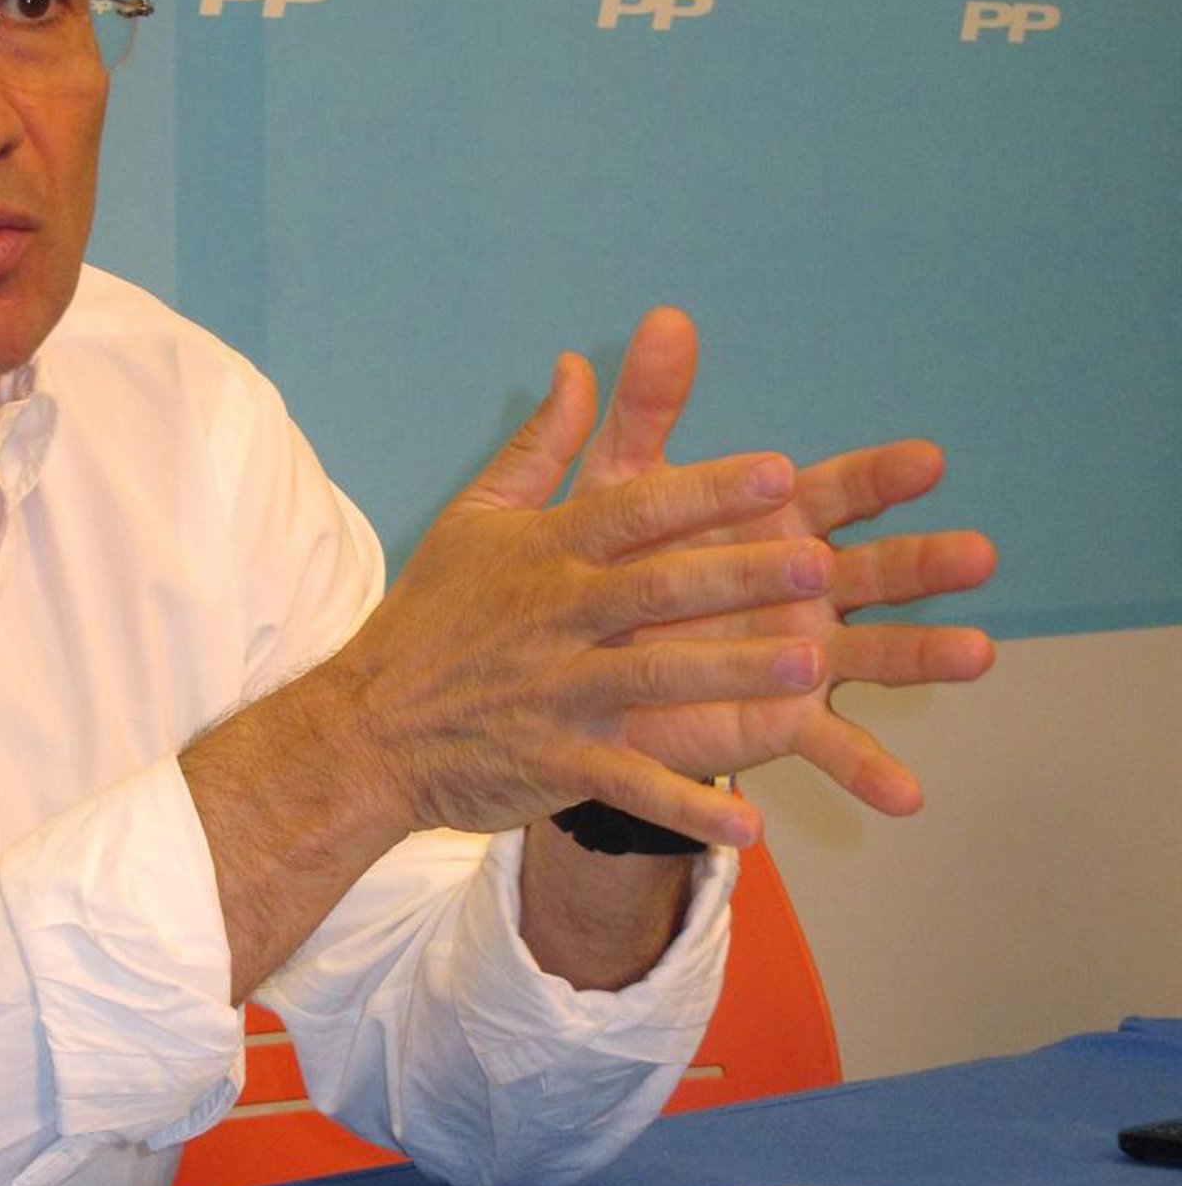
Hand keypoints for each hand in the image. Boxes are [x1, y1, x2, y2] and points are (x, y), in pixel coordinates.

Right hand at [330, 352, 847, 851]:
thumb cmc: (429, 619)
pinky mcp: (556, 763)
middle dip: (740, 578)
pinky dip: (687, 806)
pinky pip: (631, 784)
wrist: (364, 731)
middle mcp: (557, 619)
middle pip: (660, 590)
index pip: (635, 510)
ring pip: (656, 680)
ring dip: (734, 678)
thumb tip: (579, 363)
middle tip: (821, 568)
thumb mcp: (474, 517)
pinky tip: (750, 821)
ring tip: (810, 674)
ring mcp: (558, 694)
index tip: (780, 471)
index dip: (707, 490)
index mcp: (545, 553)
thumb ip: (540, 447)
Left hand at [574, 308, 997, 812]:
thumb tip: (663, 319)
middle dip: (925, 563)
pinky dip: (869, 771)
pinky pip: (831, 748)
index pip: (837, 492)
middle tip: (978, 554)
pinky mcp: (779, 720)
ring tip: (977, 655)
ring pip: (876, 654)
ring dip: (926, 655)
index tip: (927, 460)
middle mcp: (802, 588)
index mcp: (771, 524)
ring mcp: (800, 655)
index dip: (879, 478)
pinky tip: (907, 797)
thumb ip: (647, 408)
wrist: (569, 664)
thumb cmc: (604, 562)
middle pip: (876, 570)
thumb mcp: (618, 485)